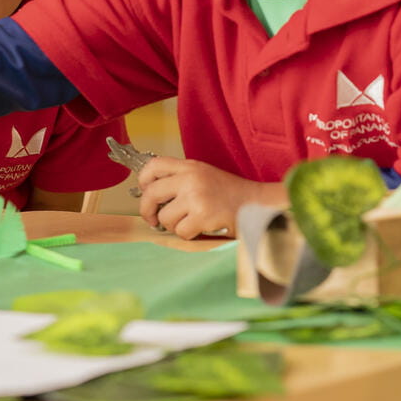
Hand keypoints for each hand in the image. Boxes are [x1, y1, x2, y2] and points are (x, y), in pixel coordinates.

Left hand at [137, 157, 283, 239]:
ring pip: (165, 217)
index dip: (143, 179)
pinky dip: (188, 235)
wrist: (257, 204)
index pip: (154, 166)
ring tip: (190, 222)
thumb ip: (181, 179)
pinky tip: (200, 229)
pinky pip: (180, 231)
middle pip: (151, 193)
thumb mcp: (204, 174)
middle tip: (153, 219)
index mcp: (189, 166)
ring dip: (174, 225)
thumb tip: (153, 195)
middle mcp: (190, 178)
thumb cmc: (230, 193)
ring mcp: (195, 197)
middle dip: (147, 210)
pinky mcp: (202, 216)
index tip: (144, 191)